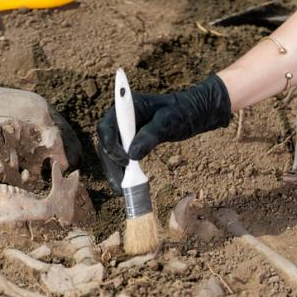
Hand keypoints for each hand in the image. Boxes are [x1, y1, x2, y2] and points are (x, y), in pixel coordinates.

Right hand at [97, 74, 231, 193]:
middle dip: (111, 164)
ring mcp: (124, 130)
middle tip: (120, 185)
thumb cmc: (182, 111)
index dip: (110, 146)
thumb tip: (132, 155)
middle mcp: (122, 118)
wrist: (192, 113)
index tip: (126, 161)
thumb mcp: (168, 122)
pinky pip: (119, 156)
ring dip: (113, 171)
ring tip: (121, 190)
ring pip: (109, 153)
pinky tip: (126, 184)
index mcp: (128, 106)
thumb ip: (150, 136)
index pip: (106, 126)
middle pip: (105, 143)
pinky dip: (121, 170)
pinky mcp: (129, 141)